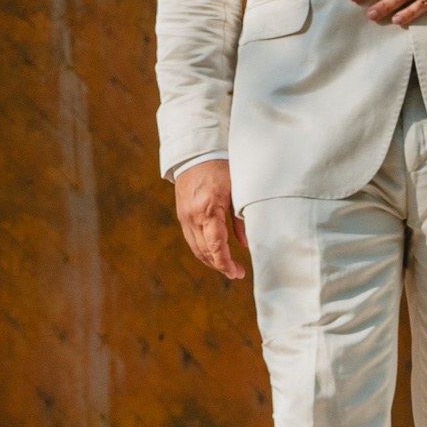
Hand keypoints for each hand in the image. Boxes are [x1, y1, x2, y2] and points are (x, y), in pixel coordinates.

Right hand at [175, 160, 246, 280]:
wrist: (197, 152)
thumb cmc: (221, 168)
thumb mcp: (237, 191)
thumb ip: (241, 219)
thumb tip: (245, 244)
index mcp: (208, 209)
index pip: (215, 246)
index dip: (225, 263)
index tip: (237, 273)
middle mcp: (192, 216)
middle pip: (204, 251)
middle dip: (220, 265)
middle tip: (236, 273)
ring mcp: (184, 216)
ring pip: (196, 247)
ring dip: (210, 260)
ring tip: (226, 267)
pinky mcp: (181, 214)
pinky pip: (191, 238)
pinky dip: (202, 249)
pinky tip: (213, 252)